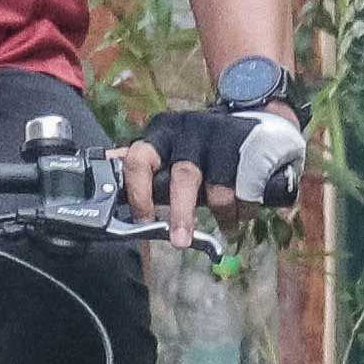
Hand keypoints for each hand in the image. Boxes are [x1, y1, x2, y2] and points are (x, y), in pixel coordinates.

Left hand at [120, 103, 303, 245]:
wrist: (258, 121)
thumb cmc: (203, 148)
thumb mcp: (170, 151)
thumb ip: (142, 165)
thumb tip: (105, 169)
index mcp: (161, 133)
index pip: (139, 160)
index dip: (139, 194)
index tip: (142, 221)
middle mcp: (190, 130)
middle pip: (183, 177)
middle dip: (182, 214)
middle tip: (180, 241)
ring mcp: (222, 136)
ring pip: (218, 189)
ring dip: (224, 214)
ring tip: (228, 224)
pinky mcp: (252, 145)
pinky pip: (247, 188)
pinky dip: (246, 208)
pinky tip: (245, 211)